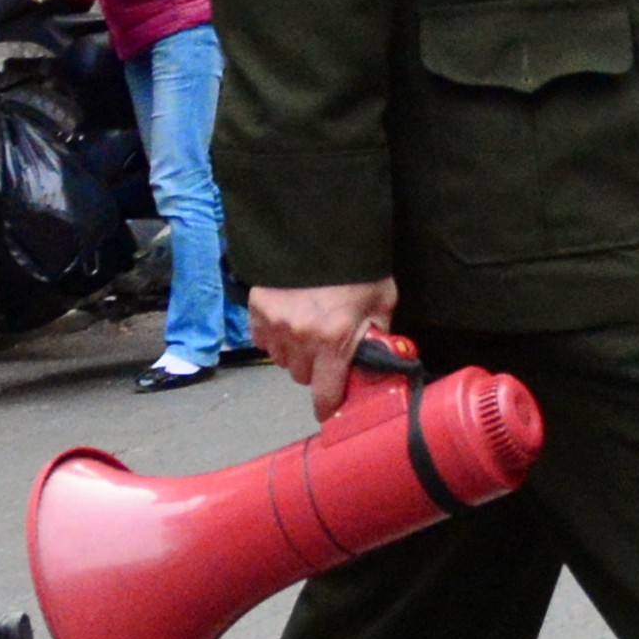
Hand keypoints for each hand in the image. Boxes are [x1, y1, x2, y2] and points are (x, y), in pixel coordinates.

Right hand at [250, 278, 398, 421]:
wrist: (323, 229)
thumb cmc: (358, 266)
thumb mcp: (381, 301)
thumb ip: (378, 334)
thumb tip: (375, 359)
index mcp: (334, 340)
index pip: (326, 395)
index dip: (329, 407)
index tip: (331, 410)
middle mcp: (301, 338)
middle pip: (303, 377)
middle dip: (316, 370)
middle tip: (328, 349)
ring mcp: (275, 323)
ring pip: (282, 360)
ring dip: (294, 353)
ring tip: (309, 330)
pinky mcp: (257, 309)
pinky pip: (263, 340)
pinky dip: (274, 336)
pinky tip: (289, 320)